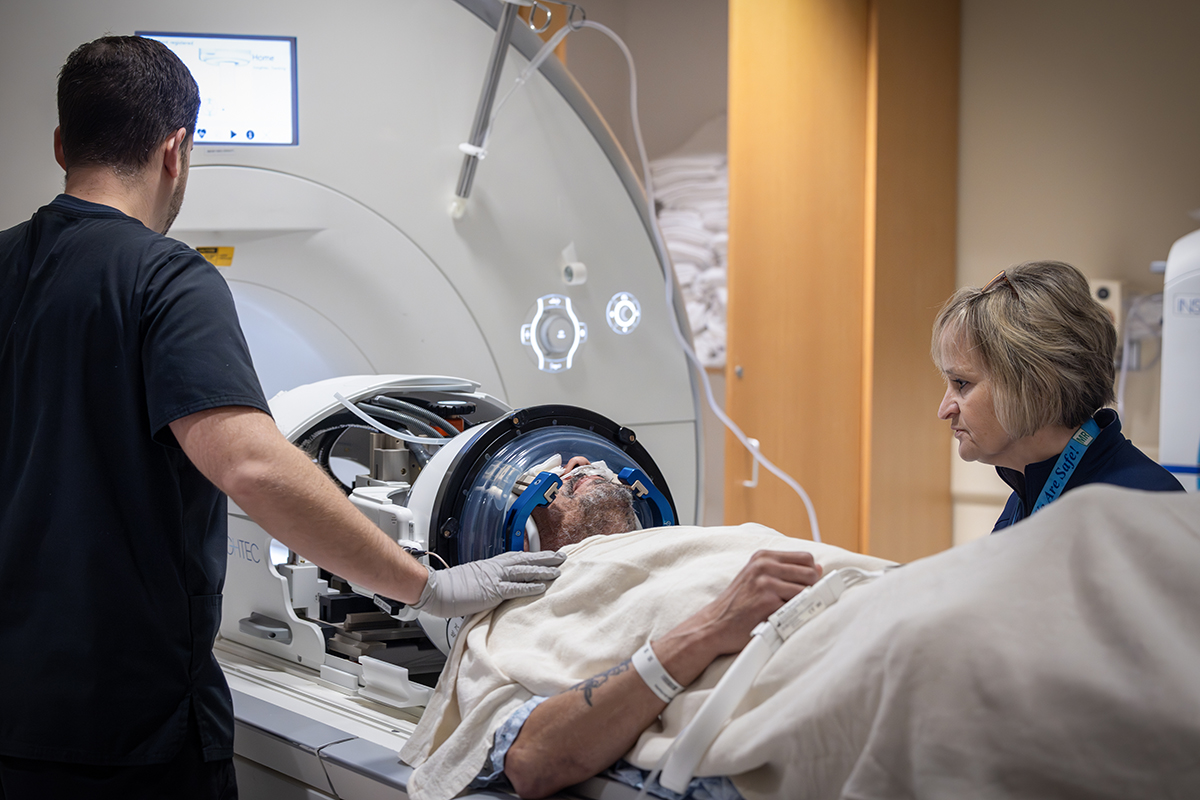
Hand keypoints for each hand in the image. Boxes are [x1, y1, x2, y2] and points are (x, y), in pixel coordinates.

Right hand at [411, 550, 566, 617]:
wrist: (436, 589)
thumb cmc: (450, 586)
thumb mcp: (471, 579)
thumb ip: (486, 581)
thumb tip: (494, 588)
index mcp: (490, 564)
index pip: (517, 557)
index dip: (533, 556)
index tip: (546, 555)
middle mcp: (495, 567)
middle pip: (525, 559)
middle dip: (544, 558)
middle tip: (562, 556)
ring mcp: (494, 578)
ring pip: (524, 571)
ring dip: (543, 570)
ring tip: (558, 570)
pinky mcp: (492, 591)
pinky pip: (515, 588)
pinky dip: (530, 587)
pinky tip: (542, 587)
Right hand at [653, 550, 821, 685]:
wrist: (714, 625)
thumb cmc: (738, 605)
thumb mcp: (757, 579)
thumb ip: (785, 571)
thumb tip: (818, 568)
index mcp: (763, 557)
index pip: (806, 558)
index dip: (811, 574)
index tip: (806, 588)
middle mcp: (764, 565)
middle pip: (810, 573)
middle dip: (810, 590)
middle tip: (797, 604)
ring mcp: (765, 582)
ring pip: (807, 591)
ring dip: (802, 604)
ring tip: (788, 613)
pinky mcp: (768, 602)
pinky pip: (797, 608)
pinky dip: (794, 616)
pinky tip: (781, 621)